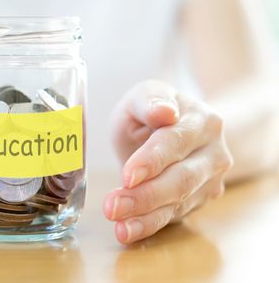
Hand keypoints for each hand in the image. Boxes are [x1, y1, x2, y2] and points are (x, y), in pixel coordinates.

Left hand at [104, 80, 232, 243]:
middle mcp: (214, 152)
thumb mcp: (144, 96)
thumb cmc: (153, 111)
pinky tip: (126, 231)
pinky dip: (148, 225)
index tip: (128, 175)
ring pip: (179, 203)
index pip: (176, 142)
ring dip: (145, 216)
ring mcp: (211, 180)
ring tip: (117, 224)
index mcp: (202, 121)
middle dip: (145, 196)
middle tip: (112, 206)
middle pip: (181, 179)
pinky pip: (173, 216)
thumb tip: (165, 111)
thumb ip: (150, 100)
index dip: (152, 160)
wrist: (176, 127)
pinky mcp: (200, 200)